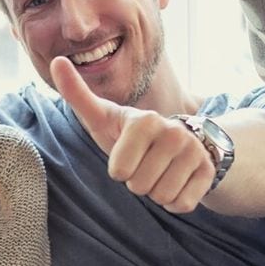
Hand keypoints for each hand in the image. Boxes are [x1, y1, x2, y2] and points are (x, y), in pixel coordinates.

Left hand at [50, 56, 214, 212]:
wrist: (177, 140)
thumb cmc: (129, 134)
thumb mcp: (103, 116)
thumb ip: (77, 93)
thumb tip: (56, 61)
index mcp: (146, 121)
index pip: (120, 172)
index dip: (119, 170)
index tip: (126, 154)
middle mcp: (175, 132)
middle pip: (140, 187)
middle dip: (138, 182)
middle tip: (145, 164)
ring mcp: (195, 151)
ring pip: (162, 196)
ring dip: (156, 191)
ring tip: (160, 171)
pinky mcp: (209, 171)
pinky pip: (182, 204)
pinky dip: (175, 201)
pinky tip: (177, 181)